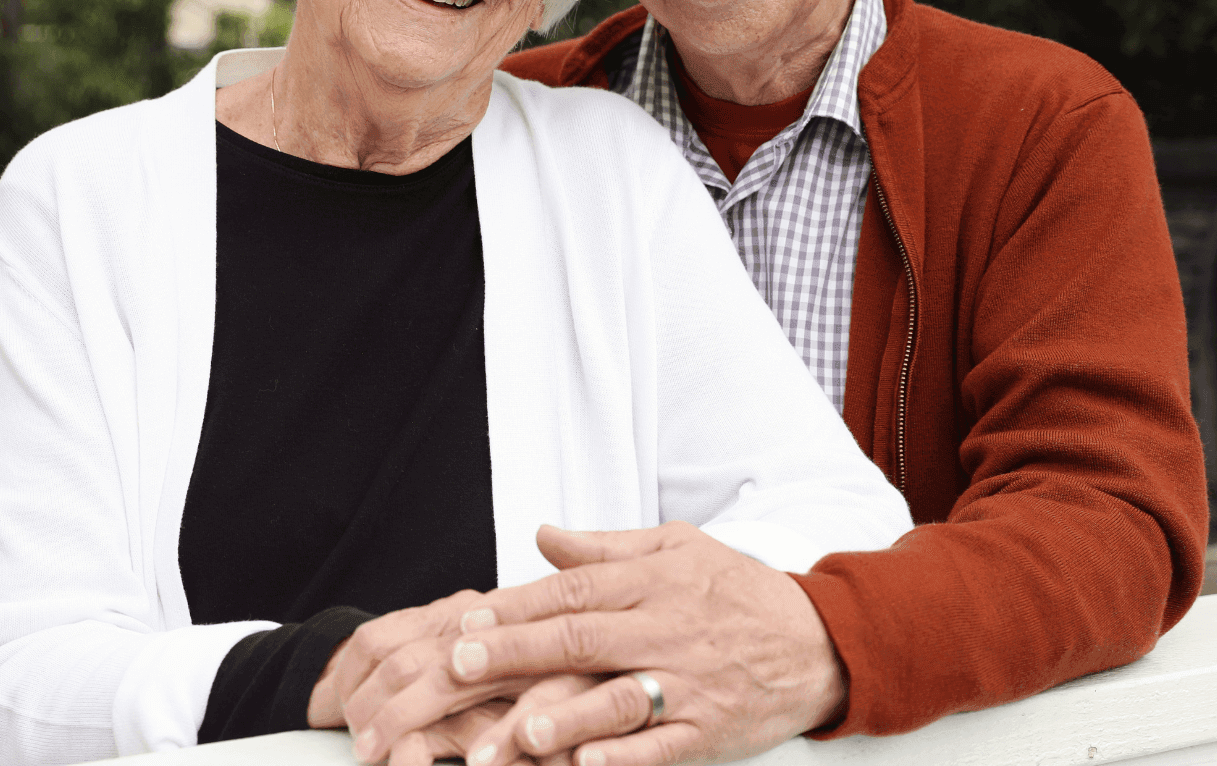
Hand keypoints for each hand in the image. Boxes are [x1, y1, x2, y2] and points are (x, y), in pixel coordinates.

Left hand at [358, 522, 845, 765]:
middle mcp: (664, 630)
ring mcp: (686, 683)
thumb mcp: (676, 548)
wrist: (819, 641)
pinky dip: (626, 759)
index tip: (467, 619)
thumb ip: (605, 547)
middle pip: (581, 639)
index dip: (518, 604)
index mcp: (651, 582)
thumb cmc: (737, 591)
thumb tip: (542, 535)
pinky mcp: (707, 730)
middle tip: (460, 665)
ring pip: (618, 699)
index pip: (573, 590)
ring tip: (518, 734)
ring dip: (565, 718)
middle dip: (517, 652)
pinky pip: (662, 747)